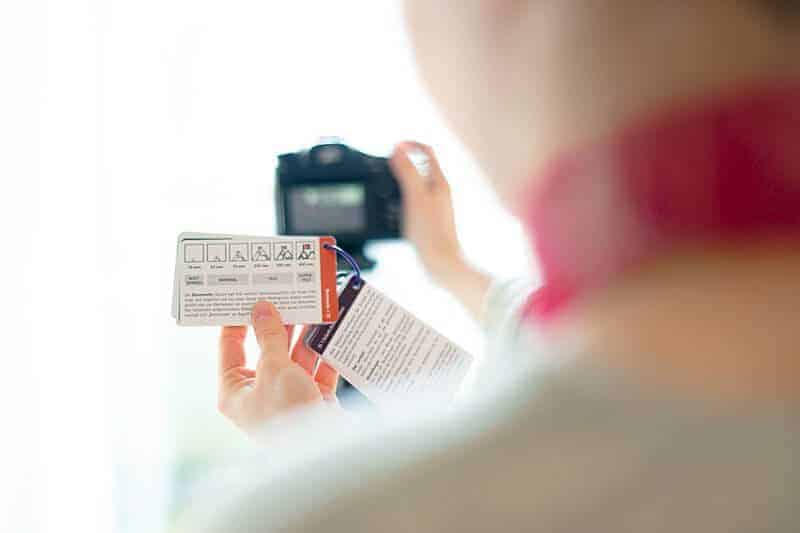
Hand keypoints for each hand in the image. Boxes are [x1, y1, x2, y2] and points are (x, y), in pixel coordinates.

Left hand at [218, 301, 338, 434]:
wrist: (325, 453)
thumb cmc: (287, 415)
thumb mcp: (273, 368)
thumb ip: (269, 336)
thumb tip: (262, 309)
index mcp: (234, 391)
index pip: (230, 348)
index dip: (237, 320)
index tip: (247, 295)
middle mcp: (259, 393)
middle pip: (266, 350)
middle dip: (278, 324)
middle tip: (285, 295)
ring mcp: (288, 396)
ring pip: (294, 357)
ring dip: (303, 334)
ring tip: (311, 305)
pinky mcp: (314, 399)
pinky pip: (317, 368)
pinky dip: (324, 350)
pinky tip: (331, 329)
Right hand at [391, 141, 491, 319]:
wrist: (441, 264)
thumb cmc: (431, 233)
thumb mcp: (415, 197)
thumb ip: (408, 171)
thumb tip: (398, 149)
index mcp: (439, 182)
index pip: (427, 152)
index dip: (410, 145)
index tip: (393, 147)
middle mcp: (439, 192)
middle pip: (419, 167)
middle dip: (400, 165)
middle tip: (383, 170)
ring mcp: (434, 207)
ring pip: (413, 186)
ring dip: (398, 184)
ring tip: (384, 192)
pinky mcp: (427, 221)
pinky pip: (411, 204)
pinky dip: (399, 203)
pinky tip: (391, 214)